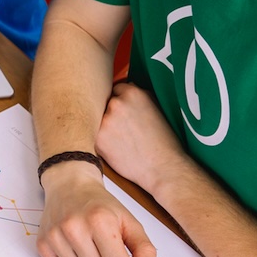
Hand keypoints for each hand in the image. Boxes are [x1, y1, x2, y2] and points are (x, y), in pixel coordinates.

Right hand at [36, 161, 158, 256]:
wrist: (69, 186)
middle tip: (109, 253)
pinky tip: (79, 255)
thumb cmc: (101, 205)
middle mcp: (74, 228)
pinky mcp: (43, 245)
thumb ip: (144, 250)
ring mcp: (56, 237)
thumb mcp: (129, 222)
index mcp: (100, 221)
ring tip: (94, 255)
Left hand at [96, 82, 191, 196]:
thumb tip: (124, 88)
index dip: (120, 101)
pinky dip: (101, 139)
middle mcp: (116, 104)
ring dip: (104, 126)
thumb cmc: (163, 141)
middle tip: (121, 126)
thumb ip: (138, 96)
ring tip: (122, 139)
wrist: (163, 167)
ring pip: (97, 118)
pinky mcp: (97, 138)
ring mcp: (105, 121)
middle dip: (110, 112)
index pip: (115, 89)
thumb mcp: (156, 108)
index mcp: (132, 93)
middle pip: (104, 102)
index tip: (125, 112)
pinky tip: (116, 146)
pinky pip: (94, 134)